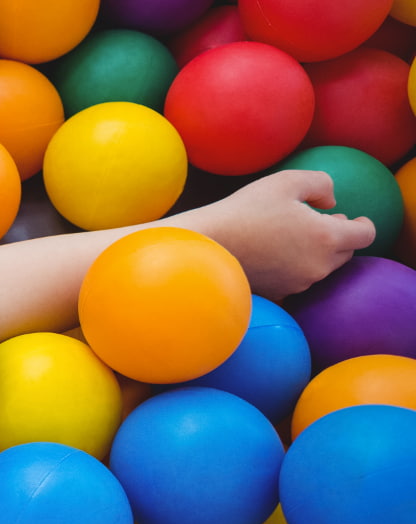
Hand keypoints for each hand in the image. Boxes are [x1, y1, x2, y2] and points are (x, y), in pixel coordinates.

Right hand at [185, 170, 376, 298]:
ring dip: (314, 253)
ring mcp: (299, 283)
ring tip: (289, 238)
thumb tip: (330, 203)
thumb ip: (321, 184)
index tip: (355, 219)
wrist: (206, 247)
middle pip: (346, 253)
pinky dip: (293, 267)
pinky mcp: (279, 294)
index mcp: (326, 237)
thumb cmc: (244, 211)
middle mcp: (319, 265)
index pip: (366, 234)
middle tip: (316, 223)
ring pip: (321, 267)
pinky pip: (297, 279)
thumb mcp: (285, 181)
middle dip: (337, 237)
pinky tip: (272, 255)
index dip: (363, 224)